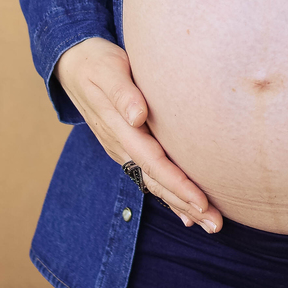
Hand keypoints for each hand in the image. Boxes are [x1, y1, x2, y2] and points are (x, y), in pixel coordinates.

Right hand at [55, 37, 222, 232]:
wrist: (73, 64)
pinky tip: (186, 212)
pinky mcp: (127, 148)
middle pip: (155, 181)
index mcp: (119, 129)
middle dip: (185, 204)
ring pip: (153, 183)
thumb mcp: (108, 70)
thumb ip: (122, 92)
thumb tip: (138, 116)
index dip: (177, 184)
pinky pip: (149, 176)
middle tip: (214, 225)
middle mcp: (120, 145)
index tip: (201, 201)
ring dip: (180, 205)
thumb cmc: (96, 62)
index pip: (152, 162)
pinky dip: (168, 195)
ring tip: (208, 224)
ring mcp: (122, 149)